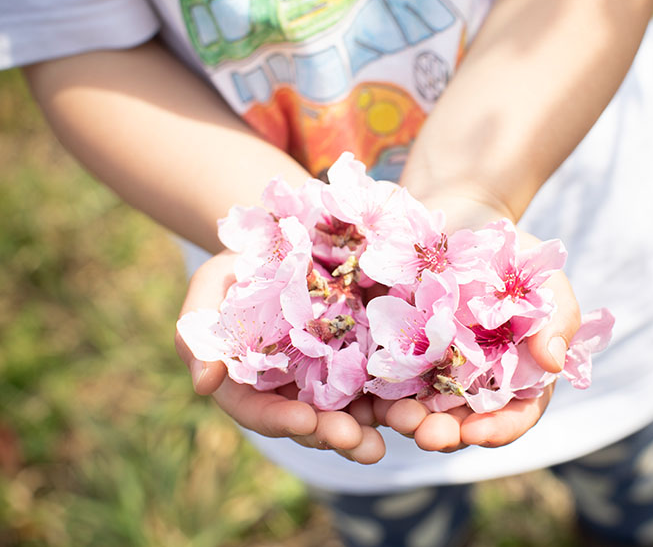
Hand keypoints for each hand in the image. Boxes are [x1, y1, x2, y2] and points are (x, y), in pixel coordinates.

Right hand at [174, 250, 385, 463]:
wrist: (283, 239)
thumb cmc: (236, 268)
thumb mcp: (208, 292)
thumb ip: (197, 336)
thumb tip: (204, 384)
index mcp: (252, 385)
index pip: (261, 412)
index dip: (280, 420)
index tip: (303, 422)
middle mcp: (295, 390)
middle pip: (314, 423)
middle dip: (337, 435)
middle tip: (361, 444)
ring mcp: (333, 375)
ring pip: (355, 409)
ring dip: (378, 424)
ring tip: (403, 431)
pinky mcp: (368, 354)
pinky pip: (387, 376)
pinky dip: (404, 390)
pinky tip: (424, 398)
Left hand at [371, 191, 581, 451]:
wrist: (462, 215)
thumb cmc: (512, 254)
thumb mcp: (544, 280)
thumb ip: (558, 320)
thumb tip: (552, 362)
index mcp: (514, 376)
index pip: (513, 416)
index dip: (499, 430)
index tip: (477, 433)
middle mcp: (470, 383)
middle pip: (460, 423)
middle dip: (444, 433)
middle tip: (427, 434)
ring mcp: (430, 369)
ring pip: (418, 408)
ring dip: (407, 419)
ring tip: (396, 415)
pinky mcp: (394, 349)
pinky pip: (384, 376)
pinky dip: (377, 389)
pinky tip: (368, 392)